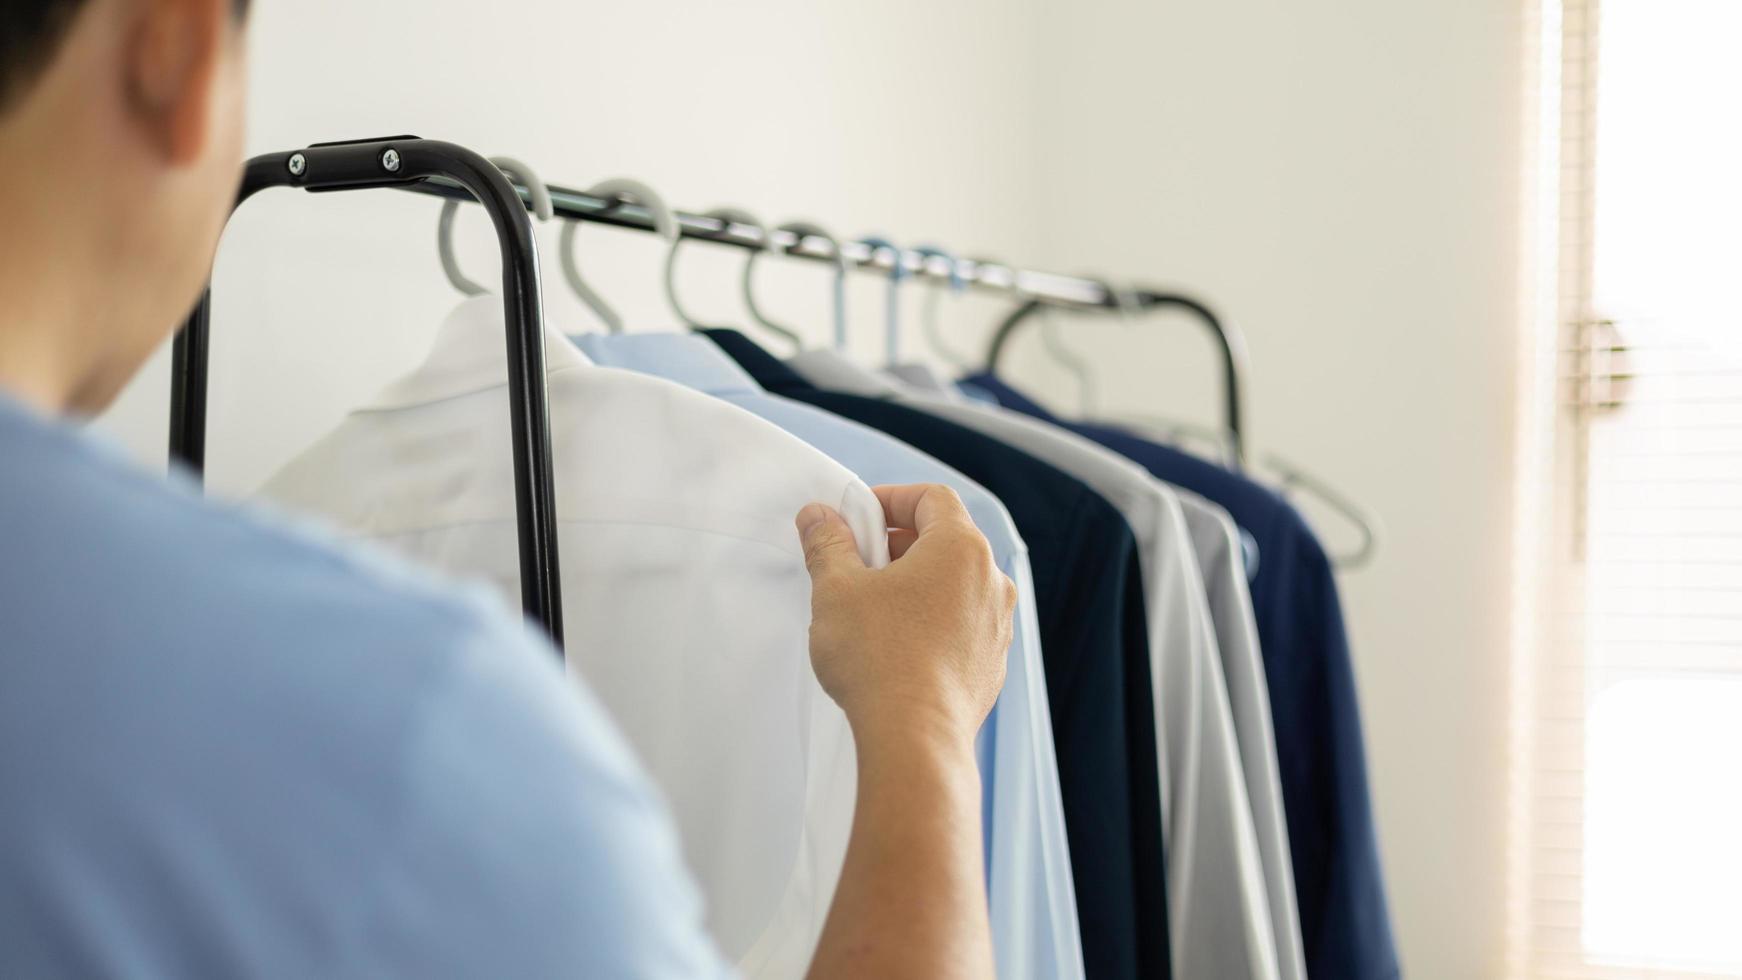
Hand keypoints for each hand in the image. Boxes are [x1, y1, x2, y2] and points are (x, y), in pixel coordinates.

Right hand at [795, 484, 1015, 744]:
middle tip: (856, 563)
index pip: (932, 498)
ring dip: (917, 585)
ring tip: (873, 608)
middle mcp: (991, 582)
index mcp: (961, 549)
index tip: (857, 517)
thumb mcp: (837, 589)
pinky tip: (896, 647)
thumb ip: (828, 543)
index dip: (891, 499)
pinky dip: (932, 623)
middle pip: (946, 541)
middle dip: (899, 544)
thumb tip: (819, 516)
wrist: (915, 738)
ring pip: (955, 586)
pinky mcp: (991, 666)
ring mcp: (997, 627)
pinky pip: (962, 627)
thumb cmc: (878, 656)